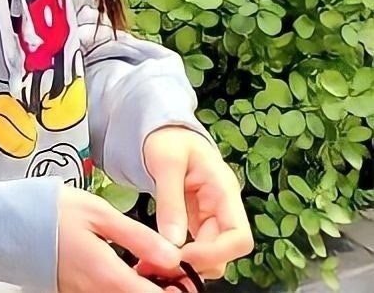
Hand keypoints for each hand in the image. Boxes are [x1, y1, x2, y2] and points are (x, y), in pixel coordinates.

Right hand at [57, 185, 190, 292]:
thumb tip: (173, 256)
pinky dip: (123, 284)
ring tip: (148, 260)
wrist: (6, 223)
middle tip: (167, 263)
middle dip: (162, 287)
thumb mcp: (99, 213)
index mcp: (108, 276)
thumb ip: (138, 236)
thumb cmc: (51, 212)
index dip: (178, 288)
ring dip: (142, 285)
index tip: (184, 271)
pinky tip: (125, 264)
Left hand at [135, 125, 254, 287]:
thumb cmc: (168, 138)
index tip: (182, 257)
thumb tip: (173, 242)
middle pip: (227, 251)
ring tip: (158, 263)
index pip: (239, 236)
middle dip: (200, 263)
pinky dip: (183, 257)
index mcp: (224, 189)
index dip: (216, 254)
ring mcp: (214, 216)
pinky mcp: (200, 222)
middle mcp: (224, 207)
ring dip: (191, 264)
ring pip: (213, 255)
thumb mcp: (165, 161)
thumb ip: (170, 200)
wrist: (164, 130)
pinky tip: (160, 256)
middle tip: (164, 266)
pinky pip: (199, 248)